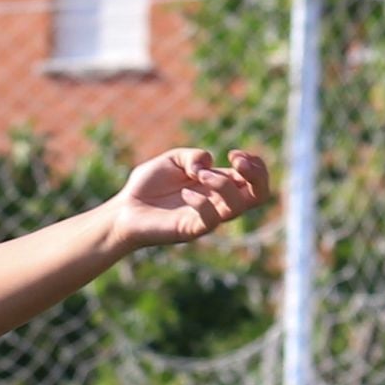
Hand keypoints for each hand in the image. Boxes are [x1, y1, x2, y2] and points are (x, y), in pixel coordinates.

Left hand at [108, 148, 271, 250]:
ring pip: (238, 207)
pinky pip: (211, 220)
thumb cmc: (148, 185)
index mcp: (219, 185)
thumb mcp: (172, 160)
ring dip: (224, 185)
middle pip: (261, 196)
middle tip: (236, 161)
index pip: (255, 180)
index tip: (234, 154)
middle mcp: (218, 202)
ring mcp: (206, 218)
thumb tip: (208, 165)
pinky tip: (185, 192)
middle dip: (257, 175)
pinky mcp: (191, 230)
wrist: (123, 209)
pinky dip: (202, 202)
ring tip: (200, 176)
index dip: (255, 164)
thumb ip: (193, 156)